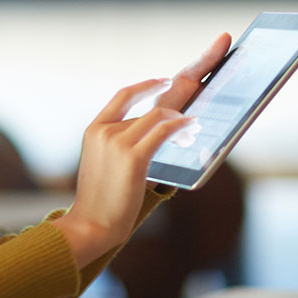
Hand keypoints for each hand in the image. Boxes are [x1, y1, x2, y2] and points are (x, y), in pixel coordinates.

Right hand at [51, 34, 230, 265]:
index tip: (165, 79)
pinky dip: (182, 127)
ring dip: (184, 119)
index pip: (125, 94)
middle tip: (207, 71)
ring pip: (160, 116)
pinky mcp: (132, 156)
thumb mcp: (107, 164)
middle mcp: (105, 129)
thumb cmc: (102, 201)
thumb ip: (125, 144)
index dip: (147, 84)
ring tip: (197, 124)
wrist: (89, 226)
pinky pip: (164, 130)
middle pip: (151, 105)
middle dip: (184, 87)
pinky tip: (193, 127)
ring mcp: (117, 141)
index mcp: (95, 129)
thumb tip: (158, 130)